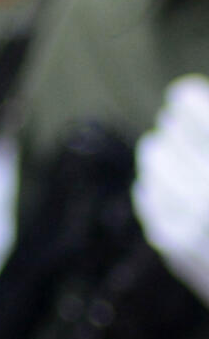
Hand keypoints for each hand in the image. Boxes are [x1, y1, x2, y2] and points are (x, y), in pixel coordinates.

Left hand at [135, 76, 208, 302]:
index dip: (188, 99)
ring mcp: (191, 219)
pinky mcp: (173, 243)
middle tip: (185, 128)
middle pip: (170, 131)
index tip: (185, 99)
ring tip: (177, 155)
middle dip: (178, 127)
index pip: (191, 108)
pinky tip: (171, 188)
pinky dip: (157, 186)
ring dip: (165, 153)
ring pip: (153, 158)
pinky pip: (147, 194)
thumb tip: (184, 95)